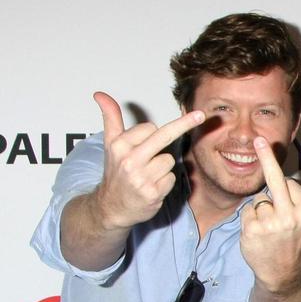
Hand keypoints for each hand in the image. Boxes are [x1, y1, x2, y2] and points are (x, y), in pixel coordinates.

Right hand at [90, 92, 206, 230]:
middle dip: (186, 123)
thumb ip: (110, 118)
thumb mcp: (109, 144)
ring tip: (147, 175)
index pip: (150, 128)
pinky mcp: (152, 193)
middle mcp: (129, 161)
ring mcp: (141, 178)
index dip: (152, 133)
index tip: (152, 136)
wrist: (110, 207)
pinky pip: (171, 177)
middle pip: (165, 135)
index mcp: (119, 146)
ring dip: (163, 167)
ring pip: (169, 160)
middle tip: (201, 115)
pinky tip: (152, 187)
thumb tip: (99, 94)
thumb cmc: (115, 172)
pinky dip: (165, 182)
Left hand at [239, 136, 300, 291]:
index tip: (290, 206)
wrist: (280, 272)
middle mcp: (289, 217)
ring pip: (258, 199)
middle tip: (258, 139)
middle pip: (274, 179)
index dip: (287, 192)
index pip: (289, 183)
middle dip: (266, 156)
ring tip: (268, 228)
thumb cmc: (298, 242)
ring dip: (260, 210)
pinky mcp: (251, 230)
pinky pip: (246, 210)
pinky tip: (258, 232)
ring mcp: (269, 224)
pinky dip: (249, 219)